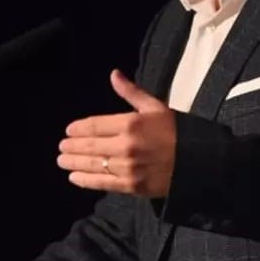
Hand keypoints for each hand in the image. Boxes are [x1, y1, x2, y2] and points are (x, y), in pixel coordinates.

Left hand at [58, 69, 176, 197]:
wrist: (198, 160)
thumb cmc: (176, 131)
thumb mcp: (155, 106)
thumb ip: (131, 92)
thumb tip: (113, 74)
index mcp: (131, 123)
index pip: (94, 125)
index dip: (78, 129)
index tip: (68, 131)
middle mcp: (126, 145)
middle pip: (89, 146)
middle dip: (72, 147)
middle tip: (61, 148)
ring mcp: (128, 167)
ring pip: (93, 165)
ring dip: (74, 163)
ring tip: (62, 162)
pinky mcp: (131, 186)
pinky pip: (103, 183)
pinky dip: (86, 181)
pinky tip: (75, 178)